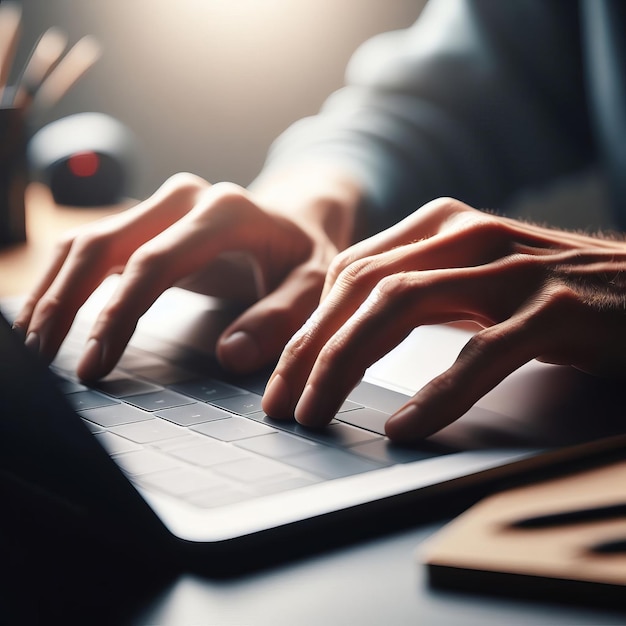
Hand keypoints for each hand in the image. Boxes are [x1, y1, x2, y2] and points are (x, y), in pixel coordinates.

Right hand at [13, 169, 361, 379]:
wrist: (295, 222)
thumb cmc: (304, 257)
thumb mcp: (313, 285)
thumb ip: (281, 318)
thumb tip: (231, 355)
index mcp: (228, 211)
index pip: (156, 262)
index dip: (118, 314)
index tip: (93, 366)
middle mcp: (185, 198)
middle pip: (104, 244)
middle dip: (65, 304)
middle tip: (41, 362)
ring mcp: (161, 205)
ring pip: (85, 241)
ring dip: (51, 292)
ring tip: (30, 345)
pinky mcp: (148, 222)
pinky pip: (90, 246)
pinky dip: (61, 279)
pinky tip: (44, 315)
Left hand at [262, 197, 625, 441]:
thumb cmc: (547, 293)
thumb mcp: (471, 281)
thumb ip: (416, 290)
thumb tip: (343, 333)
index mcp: (440, 225)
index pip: (349, 272)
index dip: (307, 328)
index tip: (282, 379)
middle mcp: (468, 234)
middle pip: (363, 287)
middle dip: (312, 350)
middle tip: (283, 405)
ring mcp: (513, 267)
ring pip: (403, 306)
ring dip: (348, 365)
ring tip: (317, 415)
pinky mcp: (556, 310)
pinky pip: (482, 353)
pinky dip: (438, 392)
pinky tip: (405, 427)